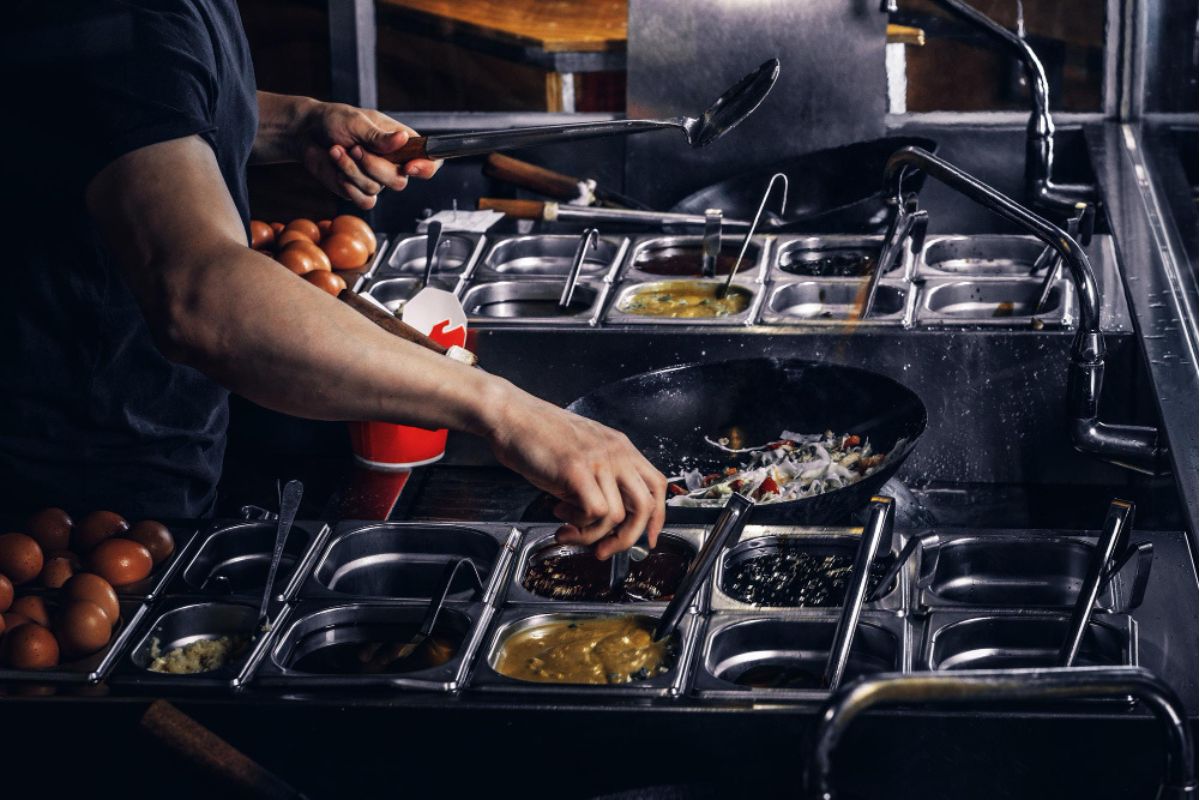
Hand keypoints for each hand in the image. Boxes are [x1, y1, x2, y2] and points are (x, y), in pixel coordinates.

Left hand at [295, 102, 441, 208]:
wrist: (308, 133)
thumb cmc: (336, 121)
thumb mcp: (358, 122)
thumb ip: (380, 136)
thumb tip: (403, 140)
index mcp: (402, 143)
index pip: (430, 160)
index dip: (426, 167)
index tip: (409, 166)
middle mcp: (394, 163)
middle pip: (400, 181)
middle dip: (374, 166)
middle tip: (355, 149)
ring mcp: (377, 180)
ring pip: (376, 189)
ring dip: (352, 170)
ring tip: (337, 151)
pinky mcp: (359, 191)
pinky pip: (365, 201)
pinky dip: (349, 186)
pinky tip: (337, 171)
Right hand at [484, 383, 666, 559]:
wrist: (511, 415)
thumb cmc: (538, 434)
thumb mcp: (581, 454)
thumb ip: (599, 479)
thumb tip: (606, 518)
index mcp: (621, 447)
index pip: (656, 485)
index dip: (657, 517)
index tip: (648, 538)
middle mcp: (616, 452)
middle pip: (645, 506)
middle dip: (627, 538)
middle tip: (604, 550)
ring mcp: (598, 460)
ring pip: (617, 516)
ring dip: (592, 534)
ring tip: (568, 527)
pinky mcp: (577, 470)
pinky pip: (594, 513)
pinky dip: (578, 525)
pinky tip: (560, 515)